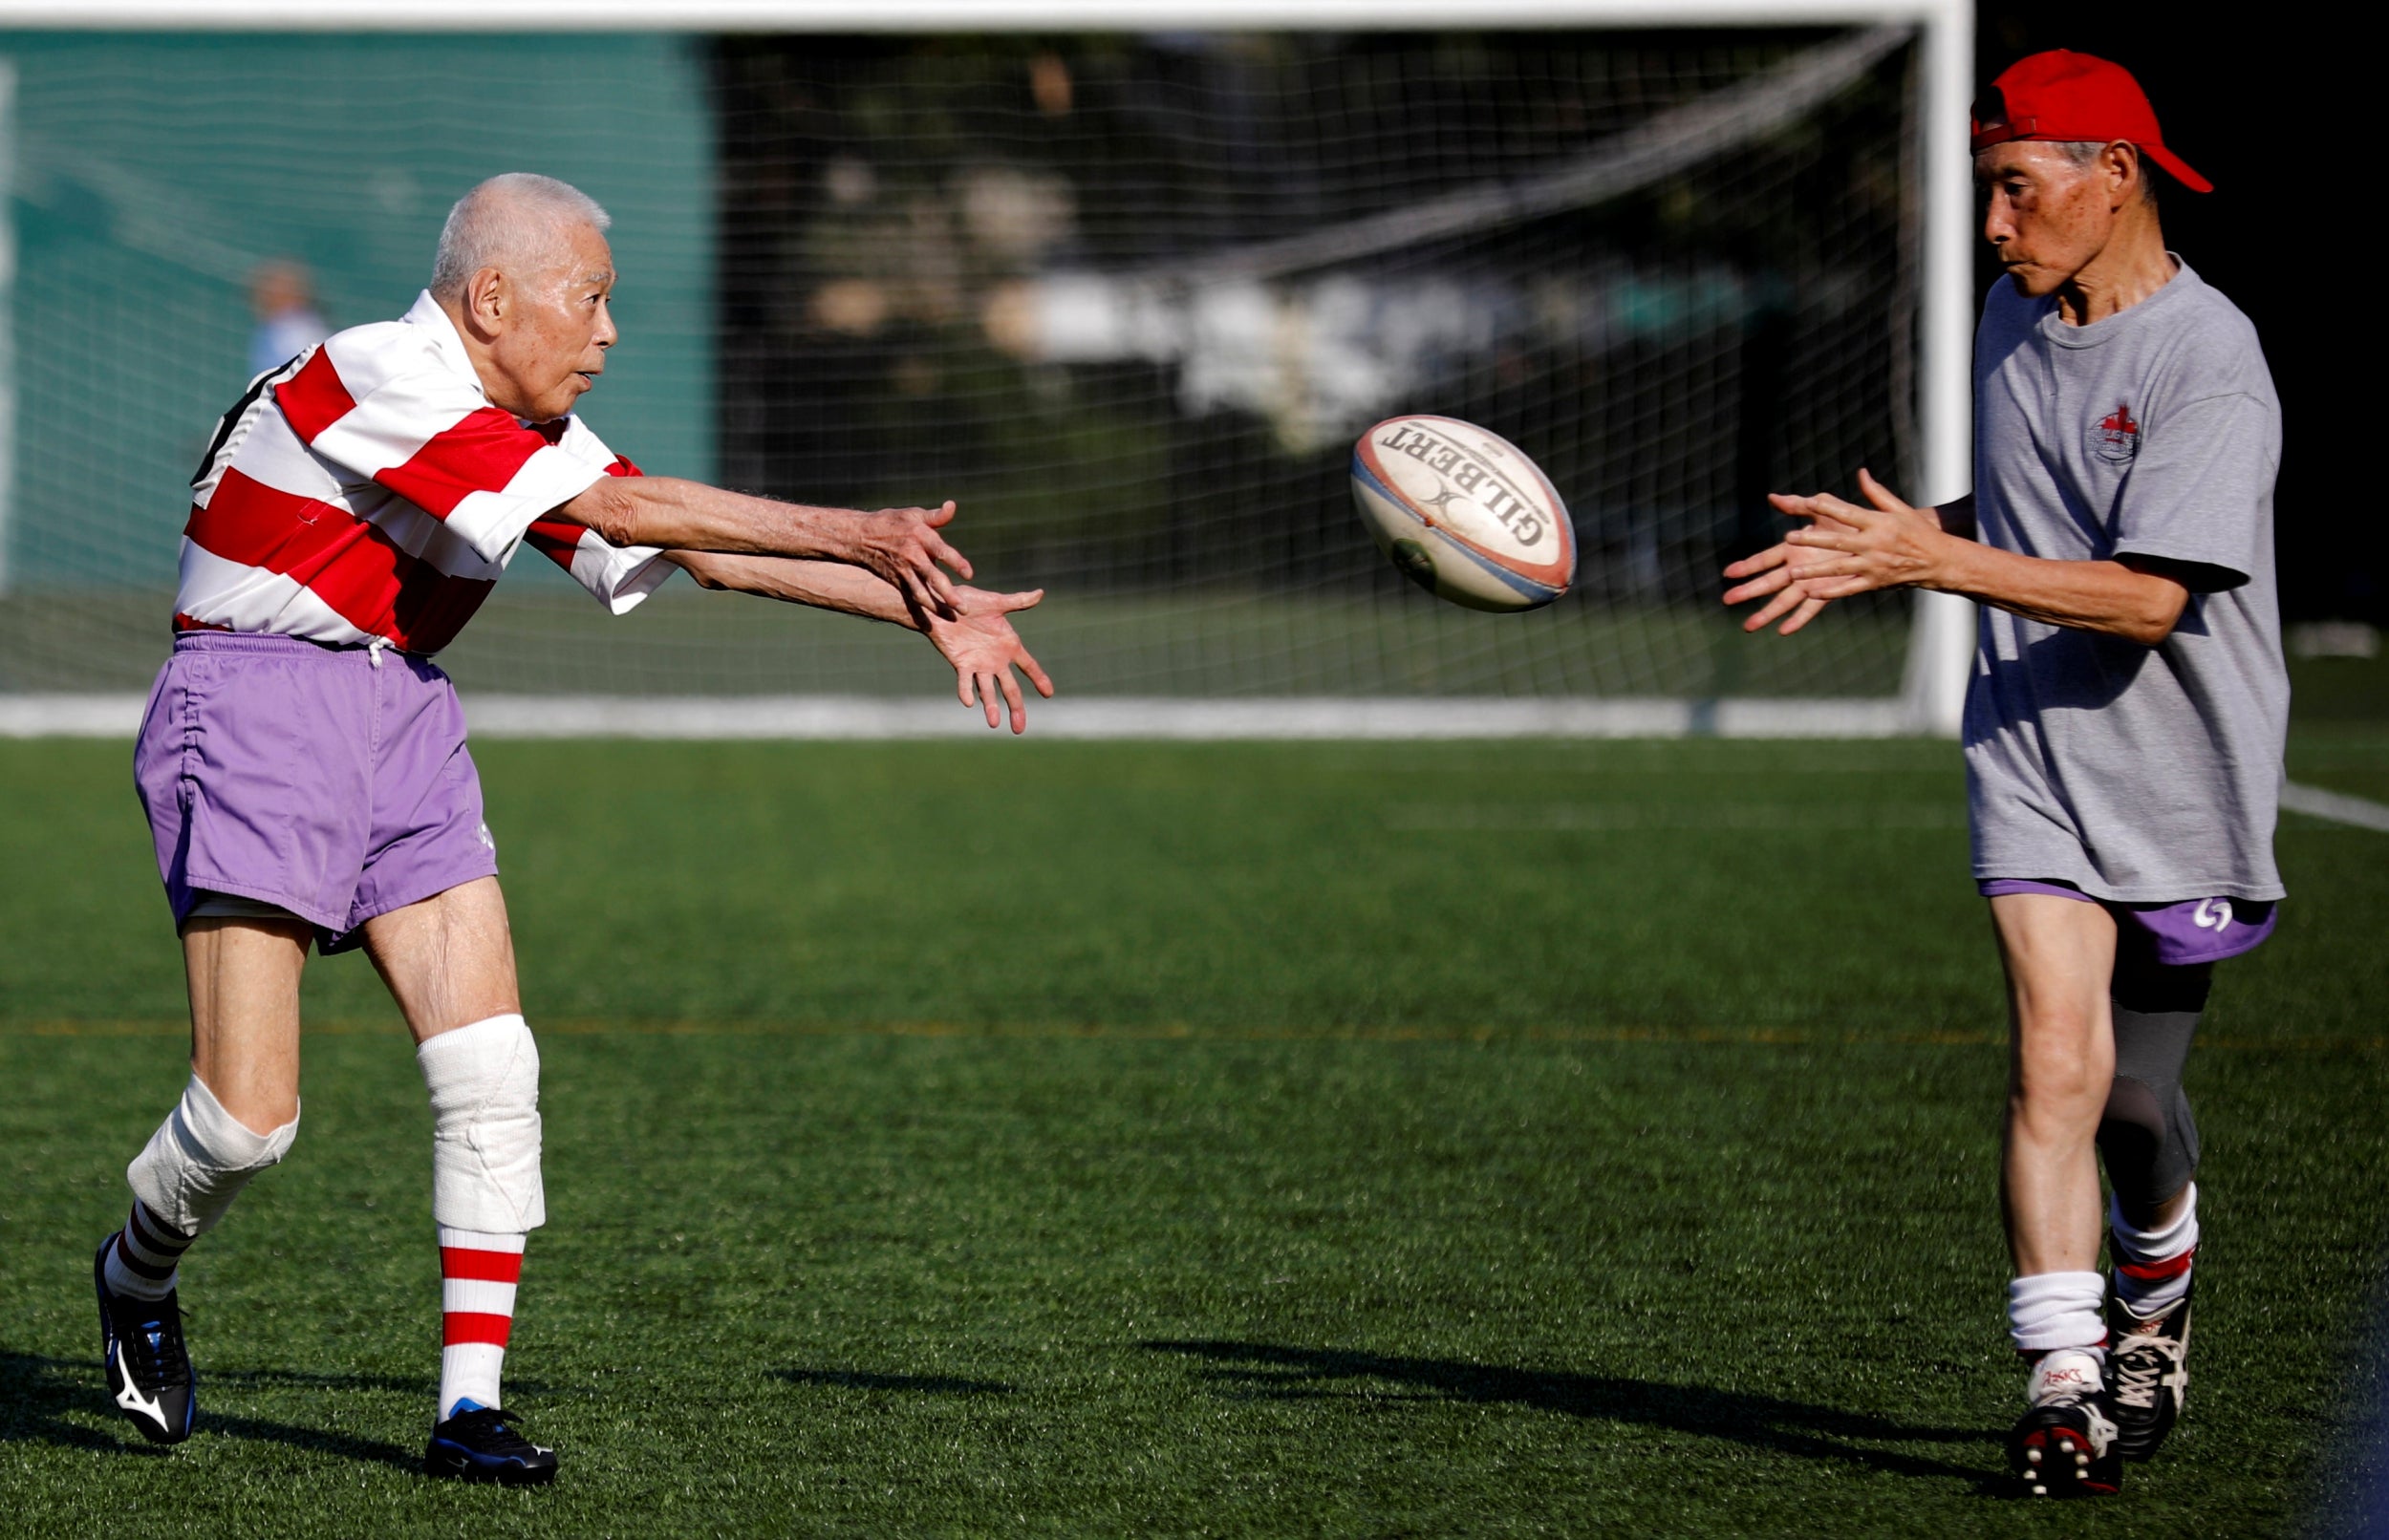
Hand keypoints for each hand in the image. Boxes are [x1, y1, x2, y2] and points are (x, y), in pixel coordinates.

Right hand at [835, 500, 974, 617]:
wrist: (861, 537)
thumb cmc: (892, 522)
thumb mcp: (913, 514)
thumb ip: (936, 516)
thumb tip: (952, 506)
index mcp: (920, 537)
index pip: (942, 551)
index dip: (956, 563)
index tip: (969, 574)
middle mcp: (913, 556)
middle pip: (932, 577)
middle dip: (948, 594)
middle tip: (963, 609)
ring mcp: (904, 572)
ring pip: (921, 593)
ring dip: (937, 607)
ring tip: (952, 618)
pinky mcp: (898, 582)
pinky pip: (911, 598)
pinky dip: (921, 610)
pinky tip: (932, 622)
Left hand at [920, 585, 1055, 733]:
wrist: (941, 604)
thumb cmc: (968, 601)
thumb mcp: (995, 602)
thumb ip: (1017, 601)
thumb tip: (1040, 593)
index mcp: (1008, 645)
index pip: (1029, 666)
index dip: (1039, 679)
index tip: (1049, 694)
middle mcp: (996, 660)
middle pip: (1010, 688)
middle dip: (1016, 708)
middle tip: (1019, 729)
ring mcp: (979, 665)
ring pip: (988, 690)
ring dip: (990, 707)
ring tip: (994, 724)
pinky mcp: (961, 664)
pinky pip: (965, 681)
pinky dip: (966, 691)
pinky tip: (969, 703)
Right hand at [1721, 509, 1859, 635]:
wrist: (1874, 537)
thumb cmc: (1847, 521)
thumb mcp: (1821, 508)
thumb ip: (1797, 504)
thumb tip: (1772, 497)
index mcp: (1793, 549)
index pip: (1764, 559)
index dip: (1747, 566)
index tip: (1729, 573)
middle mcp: (1798, 568)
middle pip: (1768, 582)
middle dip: (1748, 591)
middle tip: (1727, 600)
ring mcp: (1810, 582)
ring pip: (1783, 600)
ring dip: (1766, 613)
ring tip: (1749, 626)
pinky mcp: (1826, 591)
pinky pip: (1810, 609)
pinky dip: (1798, 620)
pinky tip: (1784, 631)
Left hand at [1723, 469, 1945, 634]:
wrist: (1940, 562)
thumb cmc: (1918, 532)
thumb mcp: (1901, 509)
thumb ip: (1877, 493)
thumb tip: (1861, 473)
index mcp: (1879, 523)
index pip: (1848, 513)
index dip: (1828, 508)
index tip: (1807, 502)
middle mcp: (1874, 544)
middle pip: (1838, 542)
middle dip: (1812, 540)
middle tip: (1788, 538)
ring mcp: (1874, 566)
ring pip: (1839, 568)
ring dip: (1815, 571)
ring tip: (1792, 573)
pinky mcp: (1875, 583)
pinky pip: (1850, 589)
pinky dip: (1831, 592)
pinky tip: (1812, 593)